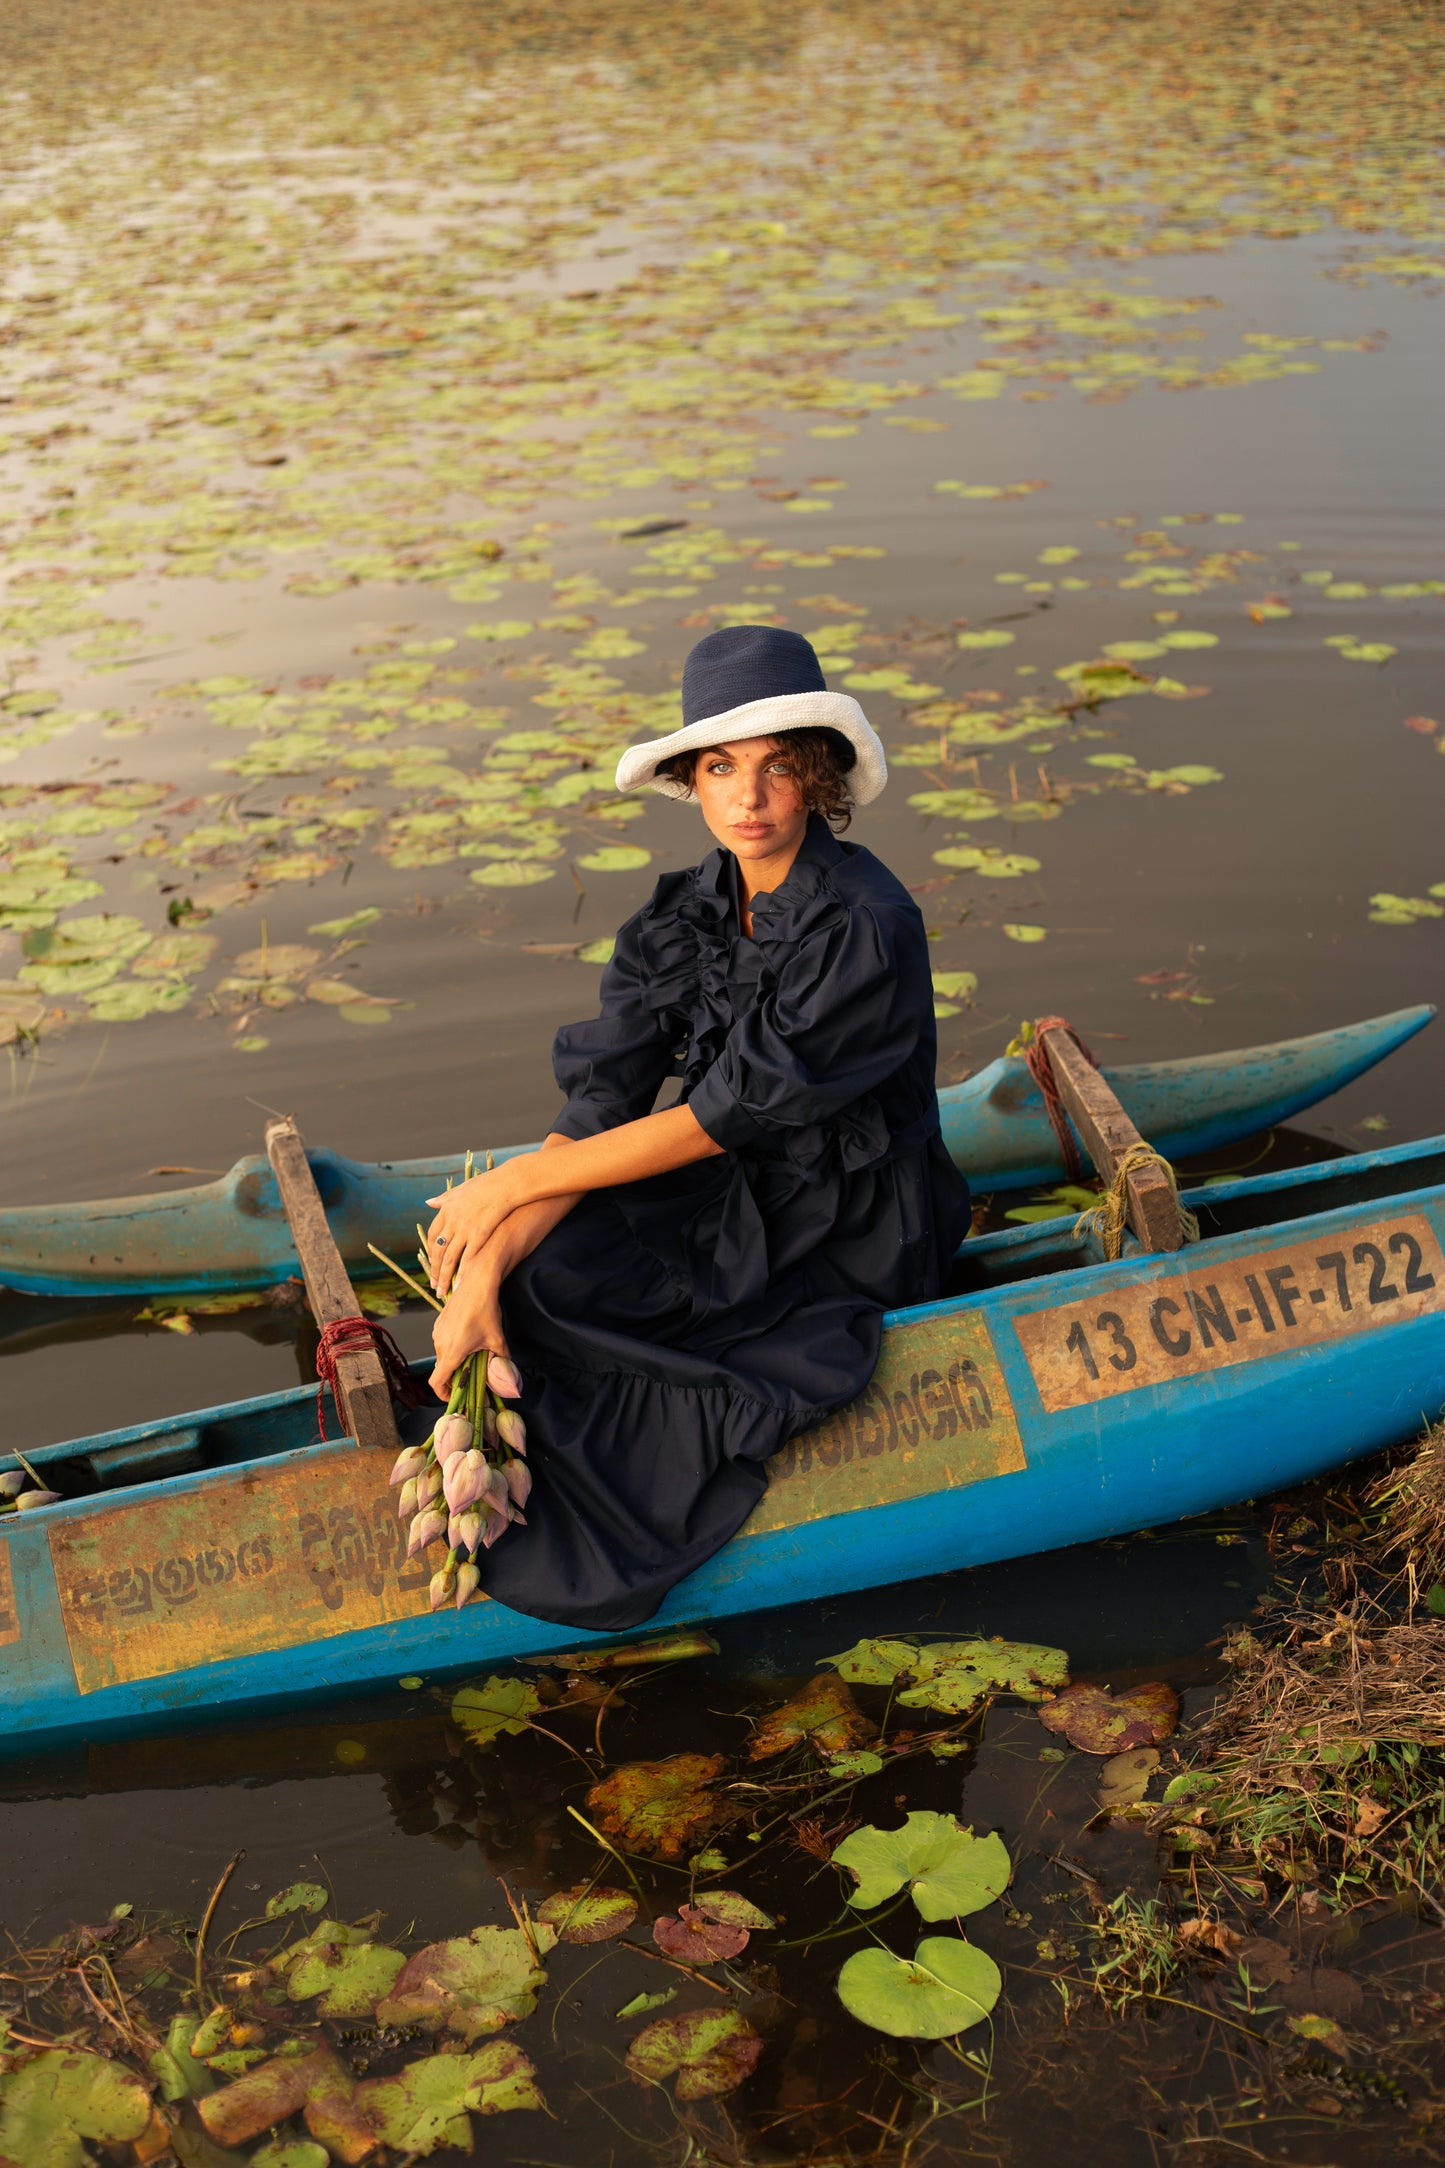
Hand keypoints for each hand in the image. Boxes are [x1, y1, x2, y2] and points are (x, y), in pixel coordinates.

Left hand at [426, 1161, 532, 1296]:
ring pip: (450, 1258)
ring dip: (445, 1277)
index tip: (432, 1264)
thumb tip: (429, 1202)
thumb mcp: (462, 1187)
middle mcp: (452, 1221)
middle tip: (434, 1285)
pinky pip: (468, 1258)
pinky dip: (463, 1273)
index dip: (431, 1252)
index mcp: (447, 1209)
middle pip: (438, 1251)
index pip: (433, 1235)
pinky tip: (461, 1285)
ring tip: (443, 1292)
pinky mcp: (479, 1234)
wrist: (508, 1182)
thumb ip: (445, 1198)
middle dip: (435, 1270)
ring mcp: (465, 1228)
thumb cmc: (489, 1183)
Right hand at [430, 1239, 510, 1398]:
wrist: (476, 1283)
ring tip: (473, 1356)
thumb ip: (502, 1362)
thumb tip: (507, 1378)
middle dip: (455, 1377)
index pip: (436, 1382)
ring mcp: (437, 1333)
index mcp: (452, 1352)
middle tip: (472, 1377)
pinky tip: (468, 1339)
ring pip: (442, 1355)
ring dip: (454, 1361)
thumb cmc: (486, 1311)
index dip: (444, 1394)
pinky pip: (442, 1342)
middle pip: (442, 1370)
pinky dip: (452, 1348)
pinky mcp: (438, 1323)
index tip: (456, 1396)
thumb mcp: (498, 1340)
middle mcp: (440, 1344)